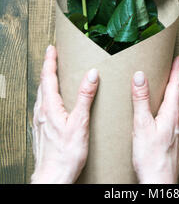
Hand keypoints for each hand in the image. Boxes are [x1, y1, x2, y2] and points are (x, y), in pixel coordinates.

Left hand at [31, 45, 98, 183]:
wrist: (53, 177)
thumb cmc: (67, 155)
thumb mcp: (80, 122)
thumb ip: (85, 96)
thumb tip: (92, 74)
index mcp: (49, 107)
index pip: (48, 77)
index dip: (50, 61)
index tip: (51, 48)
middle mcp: (41, 112)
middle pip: (43, 84)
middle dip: (47, 68)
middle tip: (52, 57)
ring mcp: (39, 122)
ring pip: (41, 96)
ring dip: (46, 82)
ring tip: (53, 76)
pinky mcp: (41, 130)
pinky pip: (42, 107)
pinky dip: (47, 96)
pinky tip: (52, 103)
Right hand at [131, 55, 178, 183]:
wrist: (160, 183)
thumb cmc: (150, 158)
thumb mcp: (141, 125)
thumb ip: (141, 99)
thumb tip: (140, 76)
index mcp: (171, 114)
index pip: (176, 86)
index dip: (177, 70)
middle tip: (175, 71)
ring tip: (173, 91)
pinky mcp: (178, 143)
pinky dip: (177, 111)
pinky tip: (171, 117)